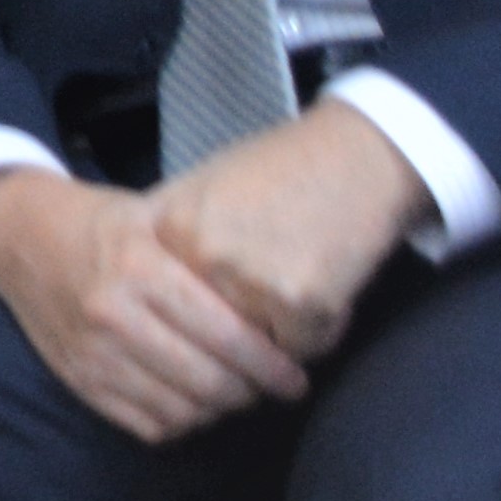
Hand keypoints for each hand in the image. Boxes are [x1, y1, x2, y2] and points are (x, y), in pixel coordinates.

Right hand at [0, 166, 312, 444]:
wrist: (20, 236)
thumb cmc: (105, 224)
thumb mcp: (157, 217)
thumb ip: (208, 258)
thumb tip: (282, 299)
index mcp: (140, 268)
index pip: (225, 336)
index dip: (271, 365)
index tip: (297, 375)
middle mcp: (113, 315)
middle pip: (208, 381)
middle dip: (252, 392)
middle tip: (274, 386)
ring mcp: (92, 354)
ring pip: (181, 412)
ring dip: (219, 412)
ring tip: (236, 393)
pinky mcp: (78, 380)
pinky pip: (147, 426)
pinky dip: (182, 423)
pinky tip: (195, 402)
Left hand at [152, 104, 430, 361]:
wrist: (357, 153)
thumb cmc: (281, 170)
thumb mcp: (203, 187)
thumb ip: (171, 239)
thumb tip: (144, 298)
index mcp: (168, 227)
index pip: (170, 306)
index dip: (205, 305)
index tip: (226, 286)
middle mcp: (200, 255)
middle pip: (213, 331)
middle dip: (246, 323)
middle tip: (276, 276)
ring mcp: (248, 278)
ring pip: (259, 347)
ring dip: (284, 329)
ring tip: (301, 269)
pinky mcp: (299, 301)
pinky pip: (305, 347)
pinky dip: (321, 327)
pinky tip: (327, 278)